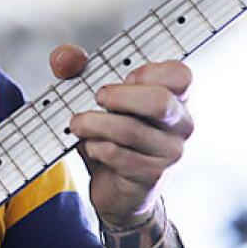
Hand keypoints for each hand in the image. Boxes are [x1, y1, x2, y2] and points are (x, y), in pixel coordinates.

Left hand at [49, 44, 193, 228]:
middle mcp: (181, 125)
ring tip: (78, 124)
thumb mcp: (98, 100)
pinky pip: (119, 156)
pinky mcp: (151, 176)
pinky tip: (92, 147)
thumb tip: (66, 56)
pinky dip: (97, 147)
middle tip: (99, 98)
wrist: (119, 190)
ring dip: (95, 124)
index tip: (127, 78)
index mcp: (176, 99)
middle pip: (159, 101)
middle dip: (119, 96)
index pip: (180, 75)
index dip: (149, 72)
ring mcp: (170, 153)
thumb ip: (78, 70)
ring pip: (131, 130)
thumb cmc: (114, 137)